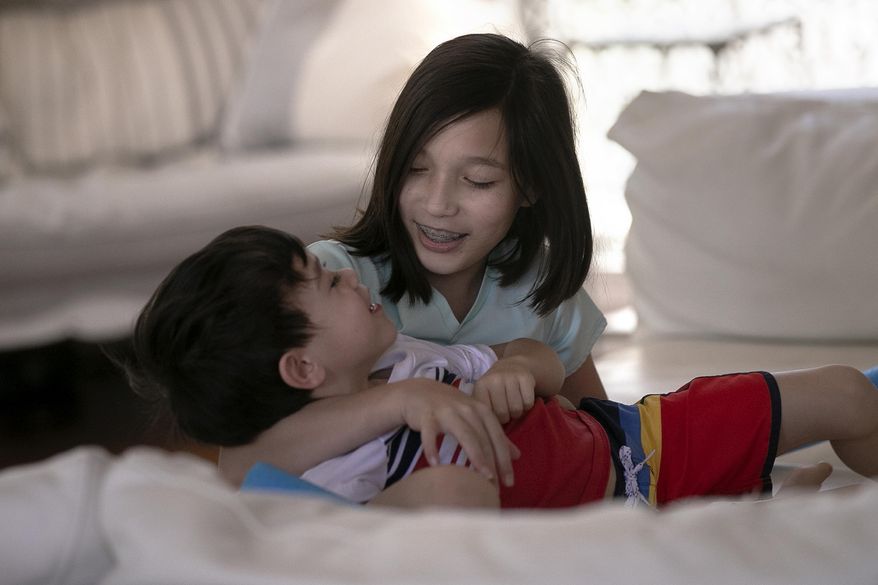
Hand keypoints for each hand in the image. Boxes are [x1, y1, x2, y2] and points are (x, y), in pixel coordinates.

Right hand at [392, 378, 519, 486]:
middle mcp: (467, 409)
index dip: (504, 459)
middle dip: (492, 463)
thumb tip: (517, 455)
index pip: (497, 436)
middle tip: (495, 487)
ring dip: (474, 455)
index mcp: (481, 410)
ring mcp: (447, 411)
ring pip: (464, 434)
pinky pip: (430, 433)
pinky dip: (432, 448)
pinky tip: (436, 465)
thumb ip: (494, 434)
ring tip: (480, 477)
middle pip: (483, 437)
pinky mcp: (427, 415)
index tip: (509, 482)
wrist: (418, 391)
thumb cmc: (449, 408)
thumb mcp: (474, 416)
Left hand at [472, 357, 535, 423]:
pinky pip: (528, 403)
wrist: (511, 366)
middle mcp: (494, 379)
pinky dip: (527, 406)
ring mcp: (510, 376)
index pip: (487, 413)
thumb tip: (488, 428)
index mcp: (481, 386)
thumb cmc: (495, 388)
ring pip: (516, 409)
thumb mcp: (484, 396)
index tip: (495, 415)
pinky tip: (522, 399)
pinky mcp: (525, 377)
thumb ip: (483, 410)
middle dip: (506, 417)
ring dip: (517, 412)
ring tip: (514, 406)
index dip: (493, 419)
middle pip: (503, 413)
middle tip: (506, 411)